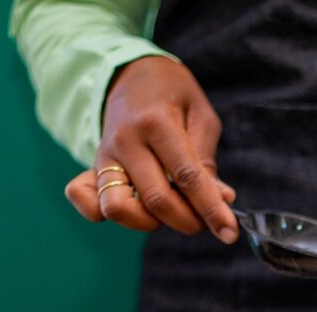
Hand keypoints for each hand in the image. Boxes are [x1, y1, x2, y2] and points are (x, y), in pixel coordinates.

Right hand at [65, 56, 238, 243]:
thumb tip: (221, 200)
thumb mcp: (200, 116)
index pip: (186, 176)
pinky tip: (133, 211)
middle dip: (187, 221)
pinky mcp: (93, 167)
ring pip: (118, 209)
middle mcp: (126, 141)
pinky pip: (87, 202)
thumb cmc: (172, 95)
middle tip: (204, 220)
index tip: (229, 232)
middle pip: (156, 200)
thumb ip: (206, 161)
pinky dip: (102, 214)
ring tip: (170, 211)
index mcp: (156, 121)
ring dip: (149, 223)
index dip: (211, 209)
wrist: (130, 74)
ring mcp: (105, 156)